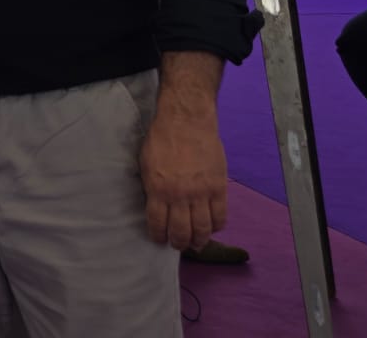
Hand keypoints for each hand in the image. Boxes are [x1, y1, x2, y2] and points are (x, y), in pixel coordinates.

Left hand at [140, 103, 226, 248]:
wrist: (186, 121)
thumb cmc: (161, 139)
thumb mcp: (145, 164)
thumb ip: (152, 188)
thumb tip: (156, 208)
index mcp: (158, 189)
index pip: (157, 224)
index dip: (158, 236)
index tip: (159, 240)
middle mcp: (180, 195)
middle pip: (181, 232)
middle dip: (179, 243)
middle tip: (178, 245)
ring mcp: (201, 192)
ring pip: (203, 229)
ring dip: (199, 240)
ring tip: (196, 243)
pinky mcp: (219, 187)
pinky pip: (221, 216)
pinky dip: (217, 227)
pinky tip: (212, 228)